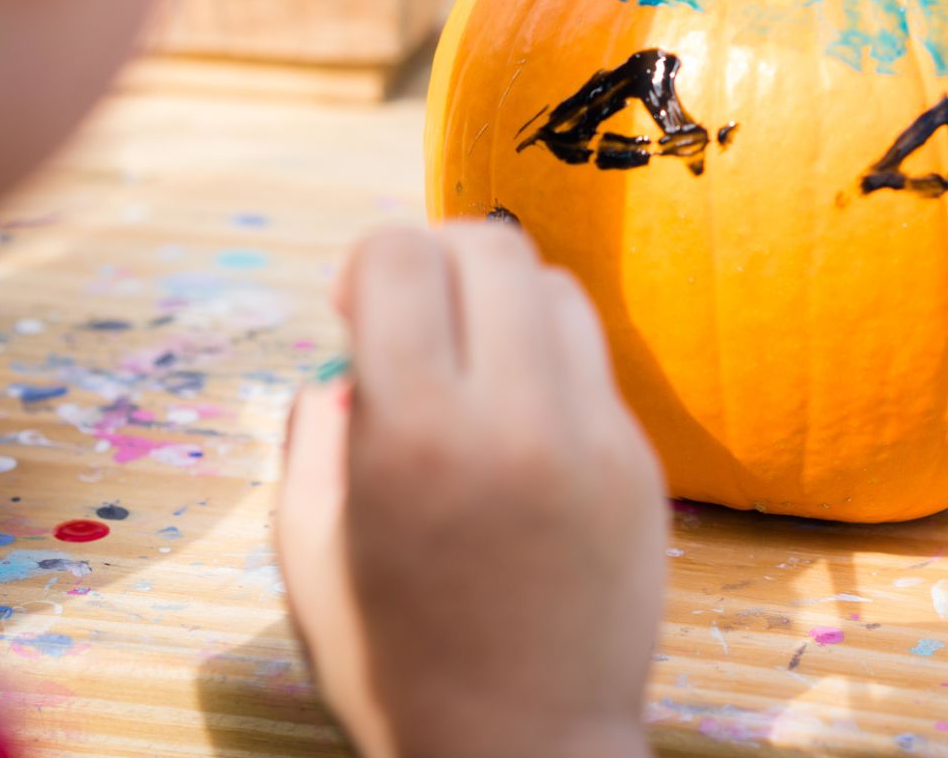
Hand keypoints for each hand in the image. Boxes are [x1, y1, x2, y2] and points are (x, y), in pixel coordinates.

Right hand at [277, 225, 666, 757]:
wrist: (527, 752)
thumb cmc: (396, 663)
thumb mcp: (309, 552)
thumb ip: (315, 434)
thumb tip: (349, 360)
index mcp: (415, 436)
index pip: (402, 255)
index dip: (368, 263)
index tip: (357, 312)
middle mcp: (513, 417)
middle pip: (489, 241)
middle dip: (437, 258)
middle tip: (416, 321)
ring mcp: (591, 435)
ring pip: (554, 285)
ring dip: (502, 301)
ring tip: (474, 368)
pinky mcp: (638, 460)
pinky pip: (593, 358)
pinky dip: (549, 359)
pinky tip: (521, 421)